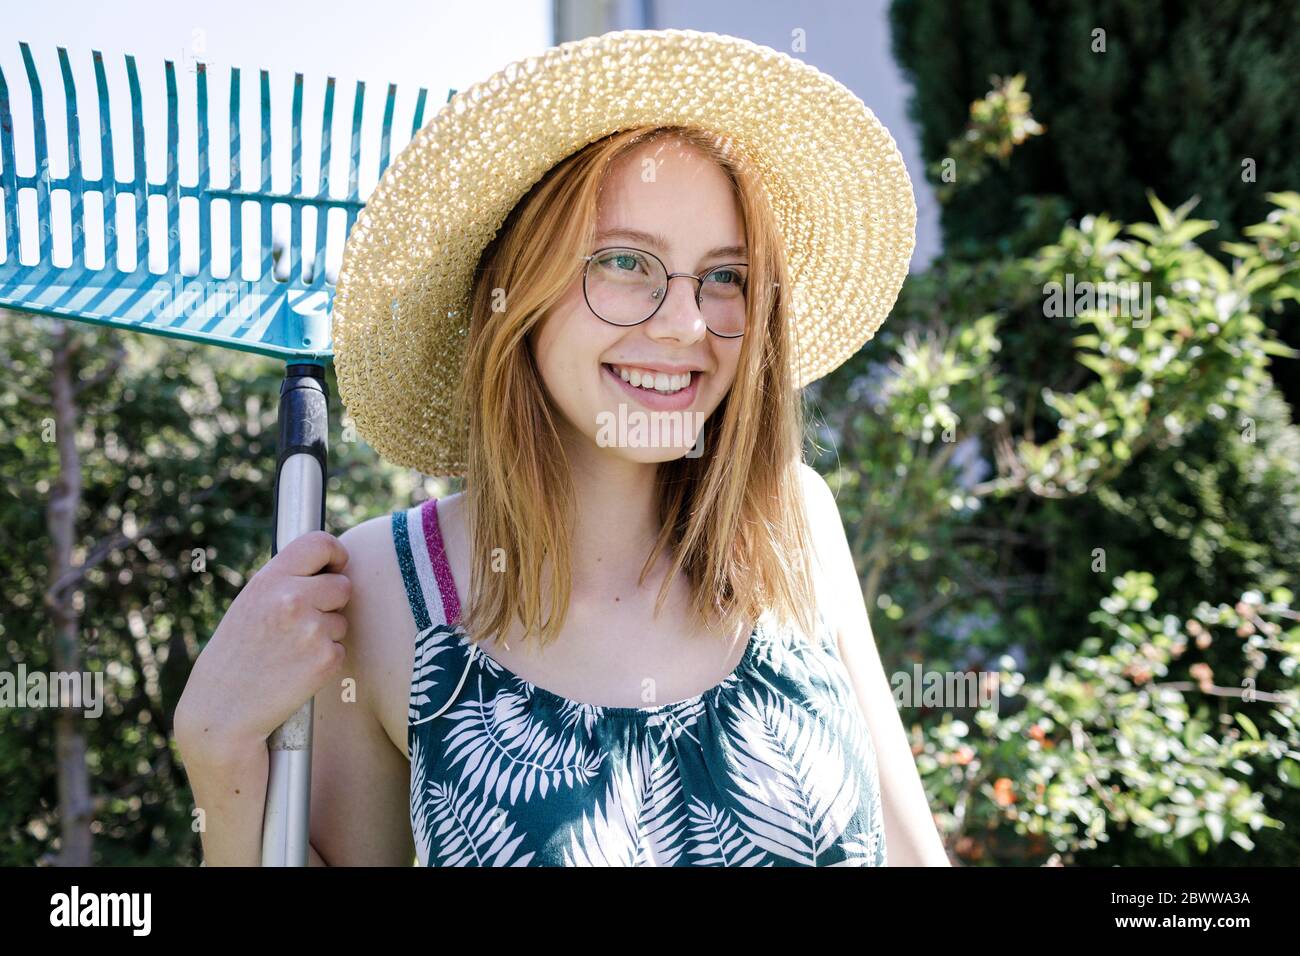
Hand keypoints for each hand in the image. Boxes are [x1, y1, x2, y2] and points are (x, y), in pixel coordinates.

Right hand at [175, 530, 351, 762]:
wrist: (222, 711)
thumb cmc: (235, 657)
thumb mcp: (249, 605)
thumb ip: (284, 583)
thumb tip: (327, 567)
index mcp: (269, 580)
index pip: (319, 543)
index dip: (335, 553)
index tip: (336, 564)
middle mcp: (292, 598)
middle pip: (342, 584)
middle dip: (332, 601)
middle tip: (303, 622)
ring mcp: (311, 628)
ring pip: (343, 618)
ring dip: (327, 633)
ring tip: (290, 651)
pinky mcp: (326, 658)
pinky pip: (341, 647)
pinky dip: (326, 659)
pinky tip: (296, 670)